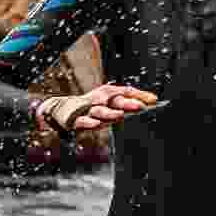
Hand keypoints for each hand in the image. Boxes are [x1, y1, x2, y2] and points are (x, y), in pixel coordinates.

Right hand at [39, 83, 160, 136]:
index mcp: (108, 93)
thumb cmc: (91, 106)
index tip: (154, 101)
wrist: (61, 109)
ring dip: (110, 113)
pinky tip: (96, 124)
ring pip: (100, 111)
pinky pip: (82, 121)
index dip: (140, 95)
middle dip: (127, 103)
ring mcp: (87, 110)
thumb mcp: (109, 102)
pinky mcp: (75, 120)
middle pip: (114, 100)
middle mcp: (99, 99)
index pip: (126, 91)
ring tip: (120, 115)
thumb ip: (129, 102)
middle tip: (140, 106)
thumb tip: (152, 102)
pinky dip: (89, 122)